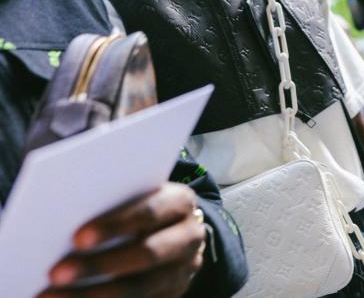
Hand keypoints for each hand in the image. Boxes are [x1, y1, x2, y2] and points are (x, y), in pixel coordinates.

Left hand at [40, 183, 205, 297]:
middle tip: (57, 273)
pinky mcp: (173, 293)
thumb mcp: (137, 195)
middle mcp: (190, 236)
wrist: (174, 227)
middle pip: (148, 253)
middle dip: (100, 265)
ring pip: (141, 288)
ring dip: (95, 295)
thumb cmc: (141, 205)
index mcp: (181, 202)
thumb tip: (65, 215)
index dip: (115, 225)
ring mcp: (184, 269)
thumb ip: (114, 200)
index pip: (150, 212)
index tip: (77, 238)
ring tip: (54, 296)